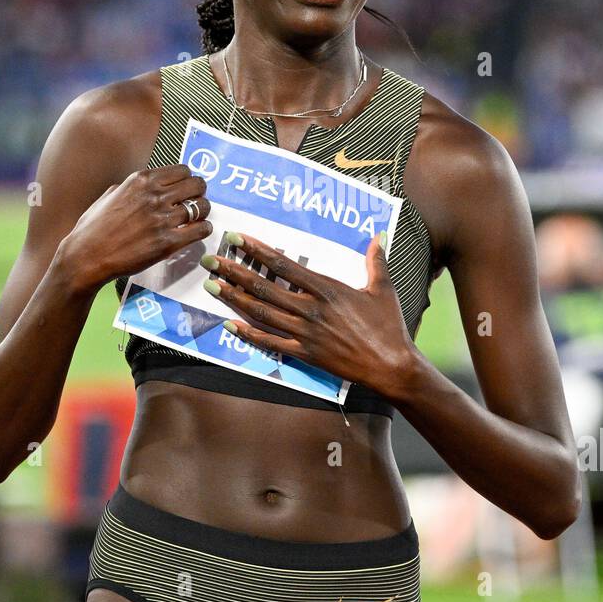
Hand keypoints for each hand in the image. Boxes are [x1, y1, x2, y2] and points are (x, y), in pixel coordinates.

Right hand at [59, 164, 212, 293]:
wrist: (86, 256)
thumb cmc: (93, 228)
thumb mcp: (110, 195)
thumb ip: (131, 186)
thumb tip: (147, 184)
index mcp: (141, 180)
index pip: (182, 170)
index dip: (188, 179)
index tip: (188, 187)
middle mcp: (154, 196)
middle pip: (197, 185)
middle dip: (200, 192)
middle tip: (197, 200)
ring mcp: (162, 219)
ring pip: (202, 207)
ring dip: (203, 212)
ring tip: (198, 218)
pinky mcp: (167, 242)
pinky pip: (200, 229)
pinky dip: (204, 229)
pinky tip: (199, 231)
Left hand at [200, 230, 420, 397]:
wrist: (391, 365)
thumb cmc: (388, 326)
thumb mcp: (383, 289)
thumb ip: (376, 261)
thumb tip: (379, 236)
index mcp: (327, 289)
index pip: (283, 265)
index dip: (257, 251)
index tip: (237, 239)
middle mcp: (311, 309)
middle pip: (264, 287)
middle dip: (234, 272)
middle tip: (211, 260)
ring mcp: (305, 333)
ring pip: (262, 312)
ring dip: (234, 298)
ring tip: (212, 286)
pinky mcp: (305, 354)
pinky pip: (270, 342)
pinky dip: (248, 334)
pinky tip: (229, 325)